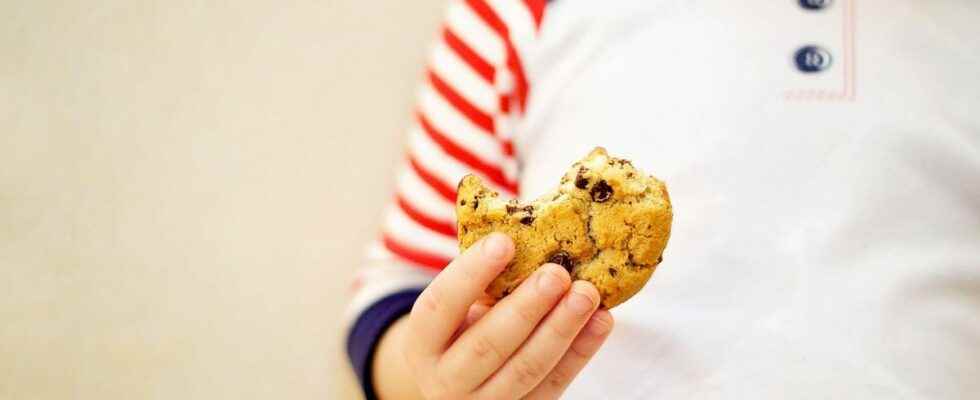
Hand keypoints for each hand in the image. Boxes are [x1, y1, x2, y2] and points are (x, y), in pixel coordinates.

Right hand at [403, 233, 613, 398]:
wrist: (454, 384)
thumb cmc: (460, 327)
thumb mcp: (456, 304)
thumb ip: (481, 278)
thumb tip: (528, 228)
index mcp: (422, 342)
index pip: (440, 306)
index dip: (470, 274)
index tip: (505, 241)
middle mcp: (445, 381)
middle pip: (487, 345)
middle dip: (526, 308)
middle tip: (557, 273)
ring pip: (525, 370)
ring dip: (561, 329)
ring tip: (587, 294)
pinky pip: (553, 385)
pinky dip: (580, 352)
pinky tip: (601, 320)